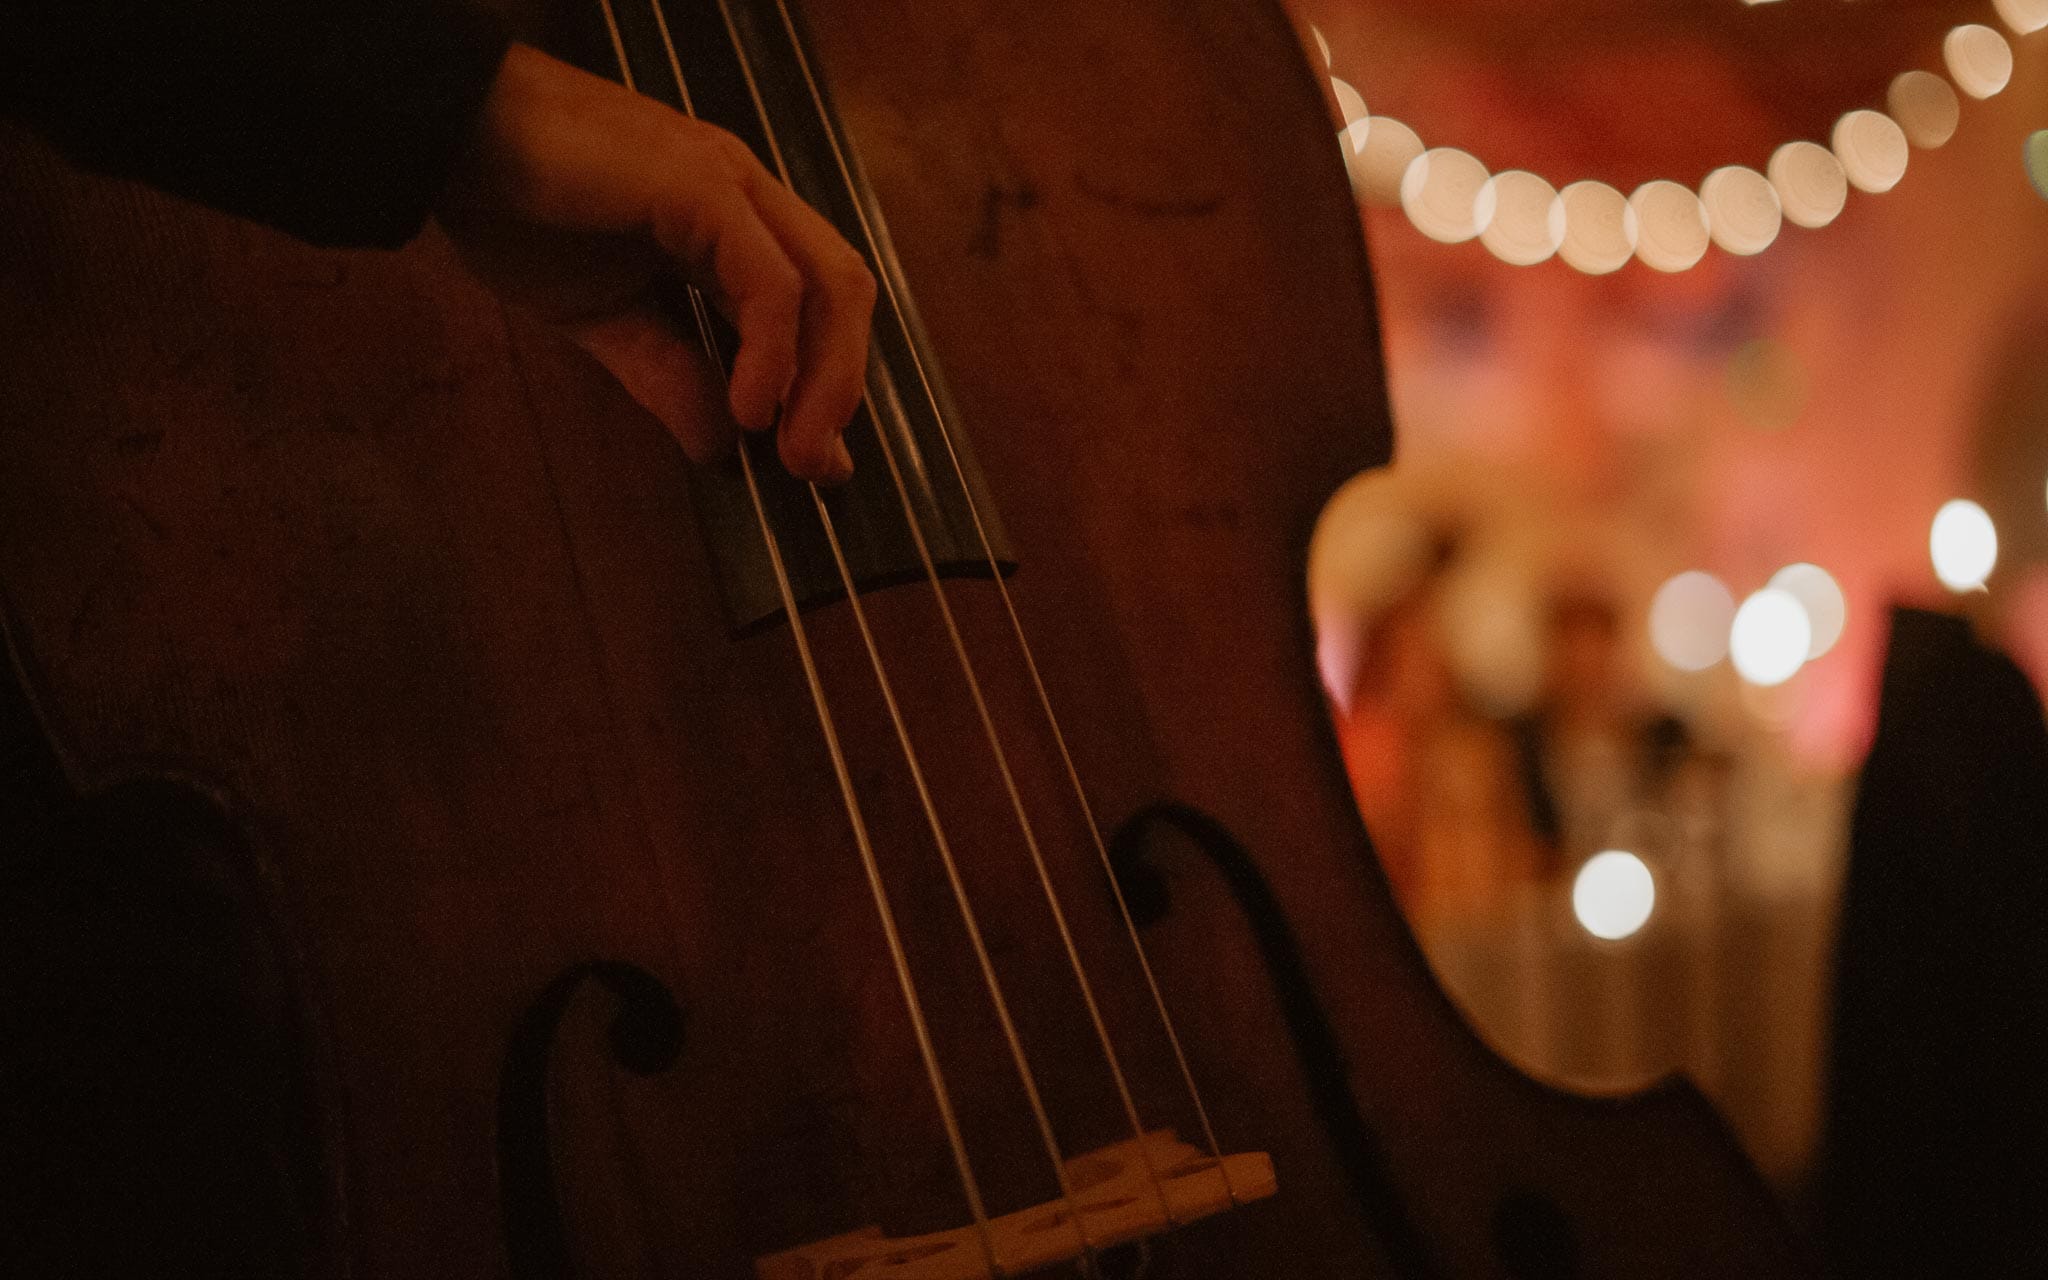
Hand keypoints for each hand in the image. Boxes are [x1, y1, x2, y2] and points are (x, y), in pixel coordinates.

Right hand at [436, 43, 874, 483]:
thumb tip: (722, 451)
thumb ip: (667, 375)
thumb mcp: (604, 319)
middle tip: (814, 470)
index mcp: (733, 224)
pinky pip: (769, 280)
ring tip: (793, 455)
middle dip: (840, 389)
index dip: (827, 382)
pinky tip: (749, 409)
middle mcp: (750, 198)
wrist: (447, 135)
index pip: (815, 304)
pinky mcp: (705, 186)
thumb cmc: (516, 211)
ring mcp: (733, 184)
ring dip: (825, 381)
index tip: (816, 462)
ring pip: (827, 283)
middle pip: (841, 294)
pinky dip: (774, 351)